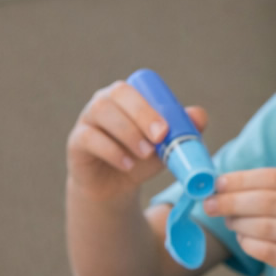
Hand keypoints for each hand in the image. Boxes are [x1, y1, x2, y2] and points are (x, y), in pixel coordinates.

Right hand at [67, 80, 208, 201]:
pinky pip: (88, 138)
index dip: (150, 105)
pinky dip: (111, 151)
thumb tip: (199, 115)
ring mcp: (87, 119)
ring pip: (101, 112)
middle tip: (159, 138)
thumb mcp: (166, 146)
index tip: (166, 129)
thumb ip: (184, 129)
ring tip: (145, 154)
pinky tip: (127, 165)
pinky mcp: (76, 141)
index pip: (136, 89)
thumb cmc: (142, 159)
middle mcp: (104, 101)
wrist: (116, 186)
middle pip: (117, 95)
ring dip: (127, 133)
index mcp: (127, 97)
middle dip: (141, 115)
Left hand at [203, 168, 275, 275]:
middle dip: (231, 201)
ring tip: (230, 223)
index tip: (215, 183)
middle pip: (266, 201)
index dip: (240, 179)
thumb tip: (228, 186)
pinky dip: (249, 245)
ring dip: (239, 224)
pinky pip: (267, 251)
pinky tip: (245, 242)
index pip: (274, 177)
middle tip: (210, 205)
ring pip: (264, 226)